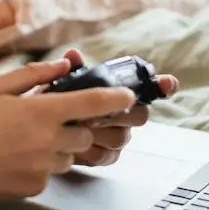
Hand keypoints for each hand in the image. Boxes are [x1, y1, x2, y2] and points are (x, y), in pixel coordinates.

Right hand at [0, 57, 138, 201]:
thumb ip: (34, 74)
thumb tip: (65, 66)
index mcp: (41, 111)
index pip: (91, 103)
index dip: (115, 98)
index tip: (127, 96)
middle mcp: (48, 140)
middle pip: (85, 133)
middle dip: (75, 126)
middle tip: (49, 121)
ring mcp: (45, 166)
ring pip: (70, 155)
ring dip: (59, 147)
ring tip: (28, 141)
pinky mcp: (39, 185)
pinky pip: (53, 173)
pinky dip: (44, 165)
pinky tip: (20, 158)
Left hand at [54, 49, 179, 170]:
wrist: (41, 128)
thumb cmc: (56, 101)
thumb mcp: (62, 82)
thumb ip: (71, 68)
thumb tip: (73, 54)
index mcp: (119, 92)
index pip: (151, 87)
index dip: (163, 85)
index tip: (168, 83)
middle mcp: (125, 114)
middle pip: (140, 115)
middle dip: (117, 113)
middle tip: (95, 112)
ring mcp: (117, 135)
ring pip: (122, 137)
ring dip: (98, 132)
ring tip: (77, 126)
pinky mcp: (106, 155)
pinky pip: (108, 155)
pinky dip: (90, 149)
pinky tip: (75, 144)